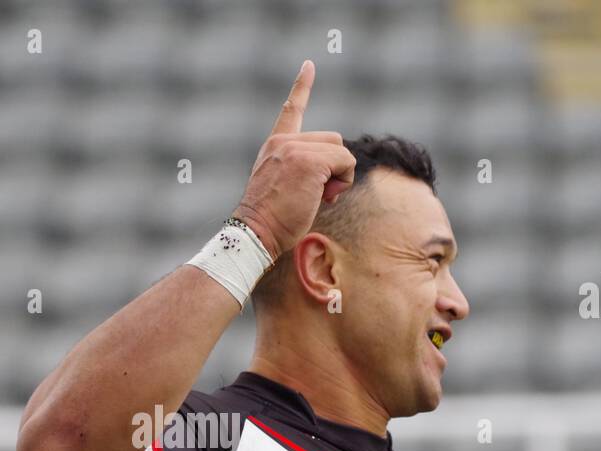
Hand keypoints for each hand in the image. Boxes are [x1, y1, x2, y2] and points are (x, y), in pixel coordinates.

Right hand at [230, 60, 356, 259]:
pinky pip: (345, 163)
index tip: (309, 66)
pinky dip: (342, 182)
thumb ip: (304, 171)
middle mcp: (283, 142)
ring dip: (339, 176)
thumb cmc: (271, 222)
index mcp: (274, 146)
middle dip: (333, 168)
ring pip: (340, 151)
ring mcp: (295, 150)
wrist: (255, 234)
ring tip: (319, 198)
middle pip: (332, 141)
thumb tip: (334, 176)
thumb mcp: (284, 187)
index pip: (291, 110)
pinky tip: (323, 197)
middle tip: (319, 194)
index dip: (302, 87)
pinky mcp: (308, 162)